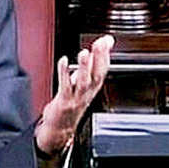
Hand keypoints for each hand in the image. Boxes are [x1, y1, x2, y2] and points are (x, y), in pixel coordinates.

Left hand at [35, 34, 113, 154]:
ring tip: (85, 52)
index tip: (107, 39)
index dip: (105, 54)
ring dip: (84, 67)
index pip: (103, 69)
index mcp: (93, 87)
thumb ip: (88, 66)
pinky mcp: (64, 102)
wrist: (61, 127)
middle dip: (99, 58)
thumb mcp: (83, 84)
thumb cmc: (71, 103)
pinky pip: (65, 87)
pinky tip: (63, 61)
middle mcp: (87, 92)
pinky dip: (64, 73)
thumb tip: (96, 49)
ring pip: (83, 82)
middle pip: (97, 74)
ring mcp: (76, 97)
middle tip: (101, 43)